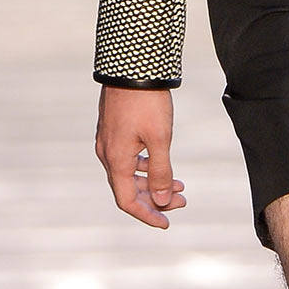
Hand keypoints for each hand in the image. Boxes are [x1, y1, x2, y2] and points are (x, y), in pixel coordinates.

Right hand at [95, 85, 185, 228]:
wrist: (132, 66)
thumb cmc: (147, 102)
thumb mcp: (160, 139)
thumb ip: (160, 172)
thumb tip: (162, 202)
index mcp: (117, 160)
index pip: (127, 200)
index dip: (147, 215)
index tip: (166, 223)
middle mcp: (107, 154)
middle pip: (128, 189)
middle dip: (154, 200)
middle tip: (182, 202)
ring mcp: (108, 141)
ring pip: (128, 174)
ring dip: (152, 183)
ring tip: (179, 185)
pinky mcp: (113, 129)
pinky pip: (126, 158)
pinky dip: (145, 167)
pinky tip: (160, 163)